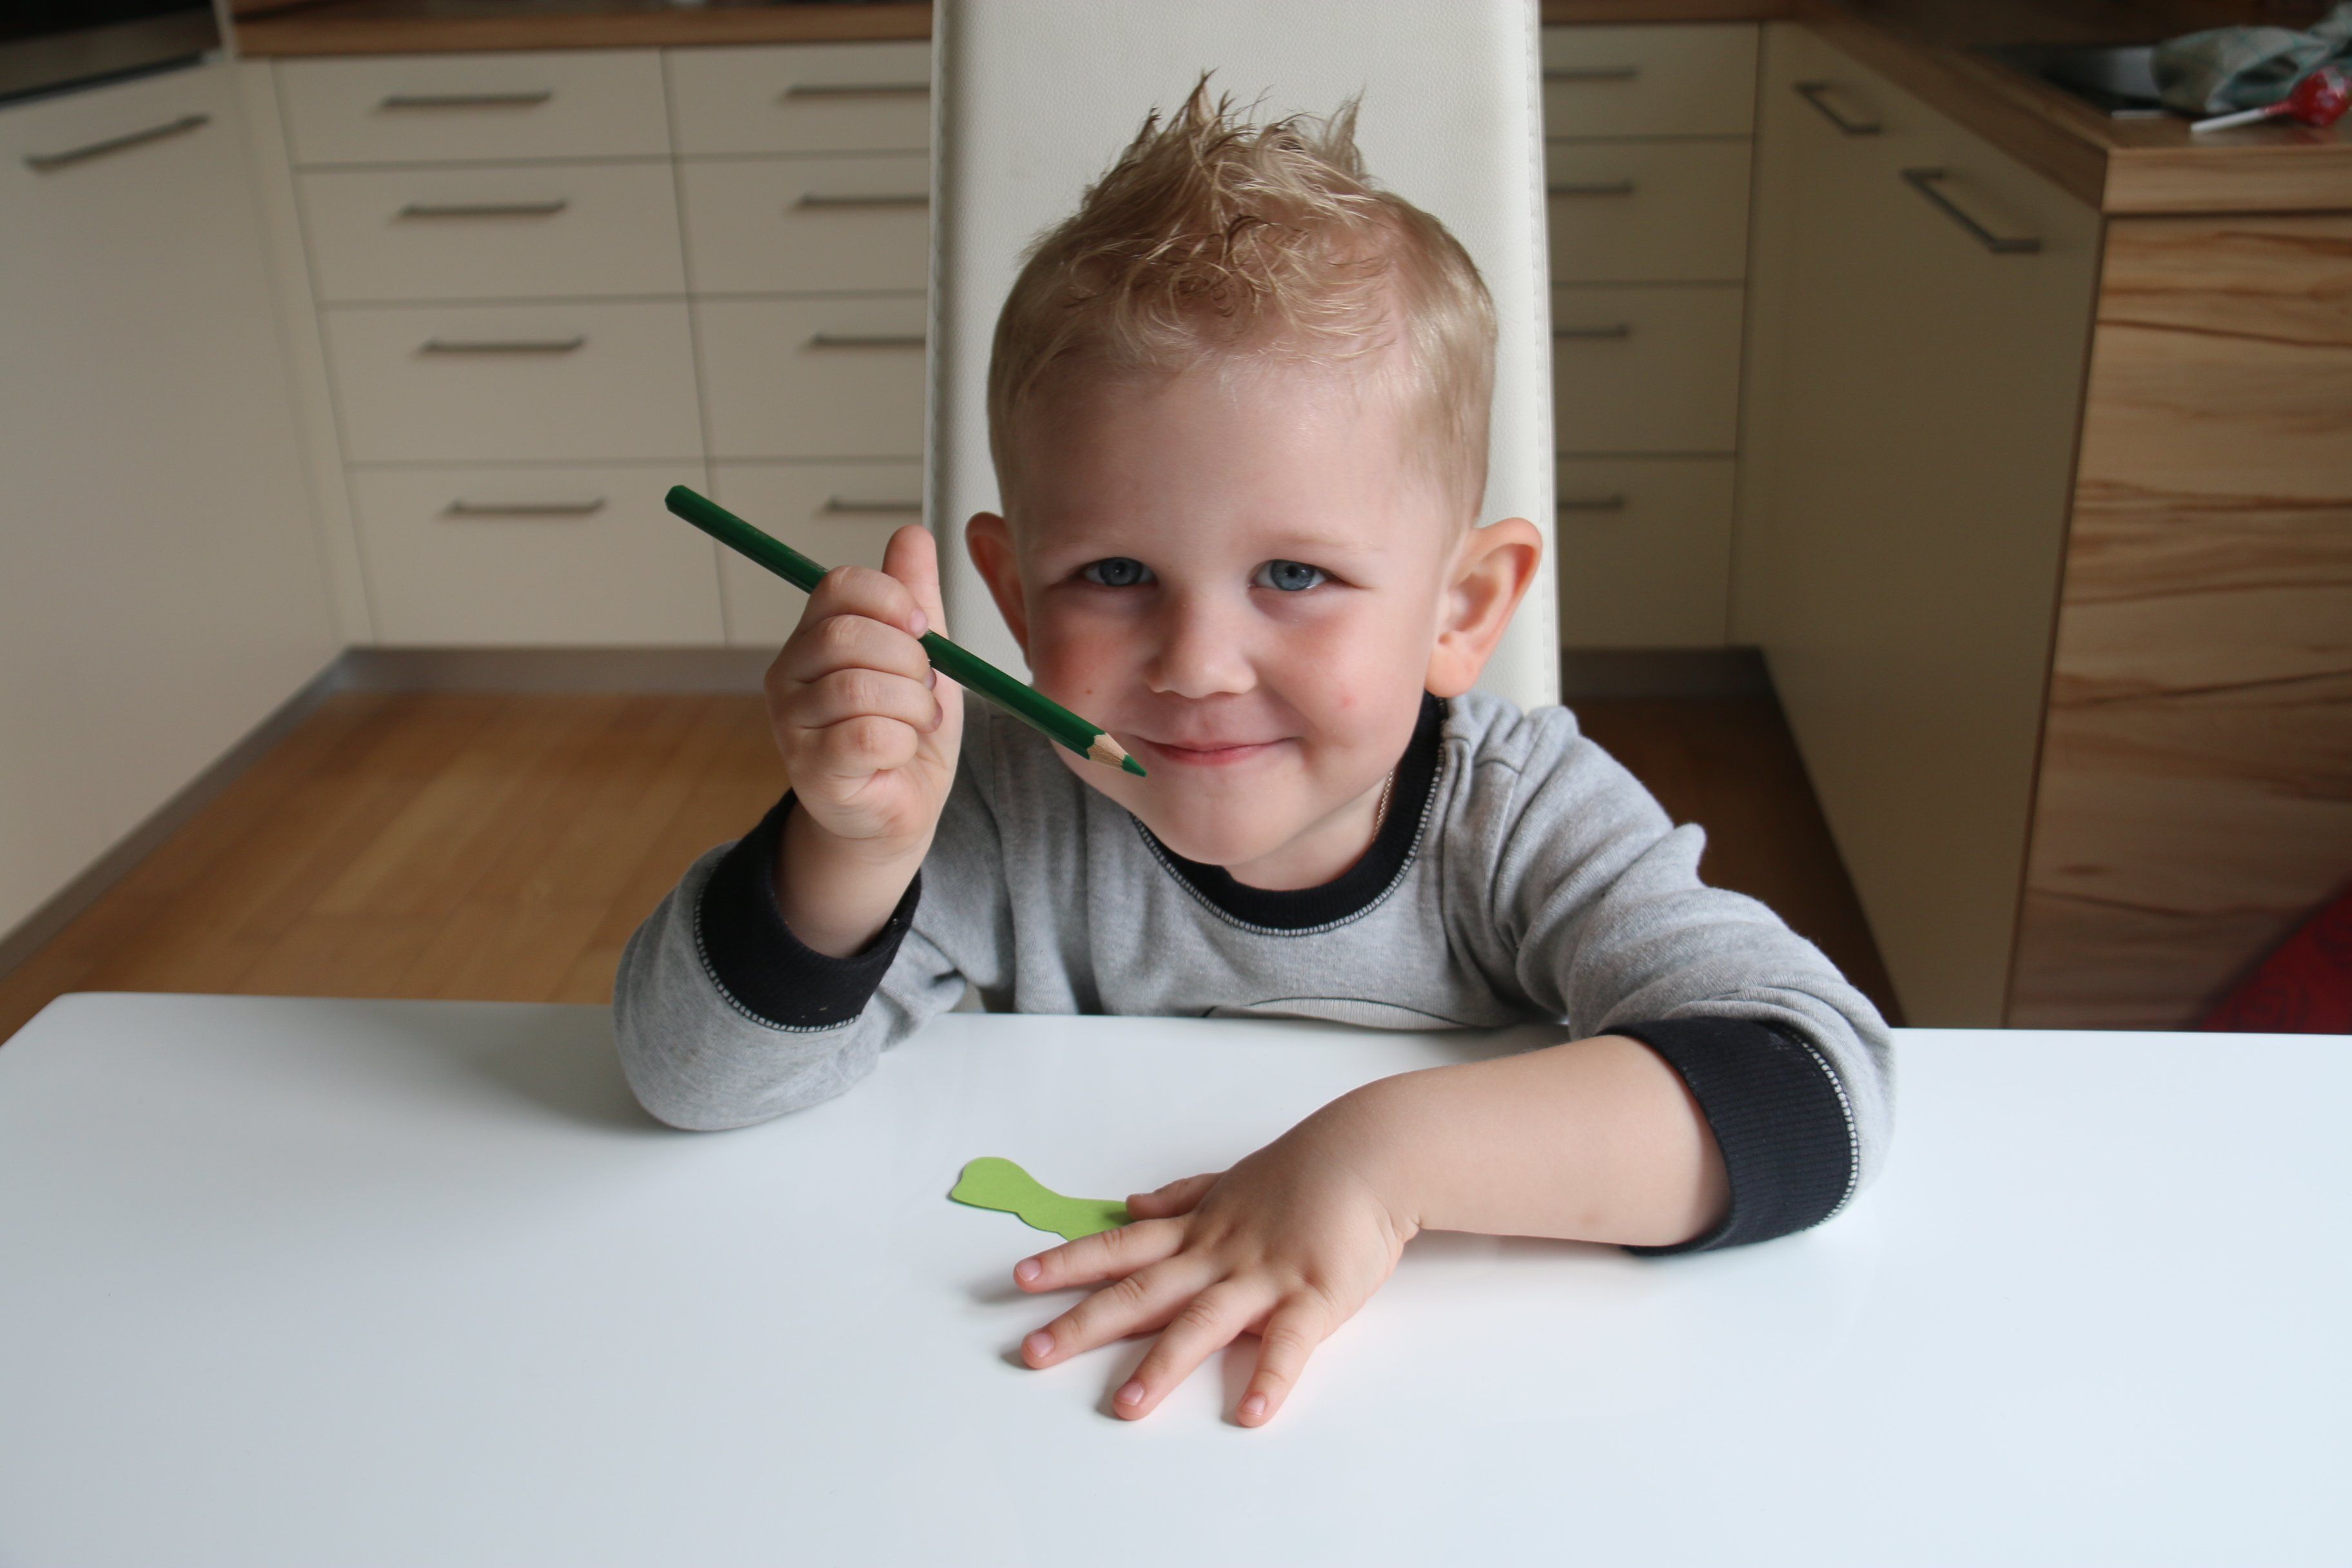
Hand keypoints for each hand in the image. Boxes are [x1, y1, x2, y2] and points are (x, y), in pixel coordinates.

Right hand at [764, 524, 962, 854]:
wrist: (898, 812)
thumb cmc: (905, 733)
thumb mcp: (922, 658)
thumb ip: (915, 599)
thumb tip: (912, 533)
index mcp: (813, 637)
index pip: (838, 586)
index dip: (892, 599)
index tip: (922, 628)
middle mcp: (788, 675)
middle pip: (848, 635)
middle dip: (909, 660)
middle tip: (925, 690)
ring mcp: (791, 725)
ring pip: (861, 687)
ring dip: (913, 707)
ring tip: (918, 725)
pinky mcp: (810, 770)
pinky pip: (868, 736)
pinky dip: (903, 743)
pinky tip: (901, 754)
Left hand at [1011, 1093, 1413, 1426]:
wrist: (1370, 1155)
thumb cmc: (1304, 1171)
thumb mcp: (1233, 1180)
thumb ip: (1183, 1197)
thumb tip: (1133, 1203)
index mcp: (1199, 1231)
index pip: (1121, 1247)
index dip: (1070, 1263)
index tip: (1021, 1279)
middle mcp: (1218, 1255)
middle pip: (1142, 1292)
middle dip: (1084, 1323)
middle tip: (1033, 1352)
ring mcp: (1263, 1277)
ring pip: (1202, 1322)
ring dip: (1162, 1365)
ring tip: (1127, 1407)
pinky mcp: (1312, 1296)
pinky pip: (1288, 1344)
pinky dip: (1270, 1378)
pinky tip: (1249, 1414)